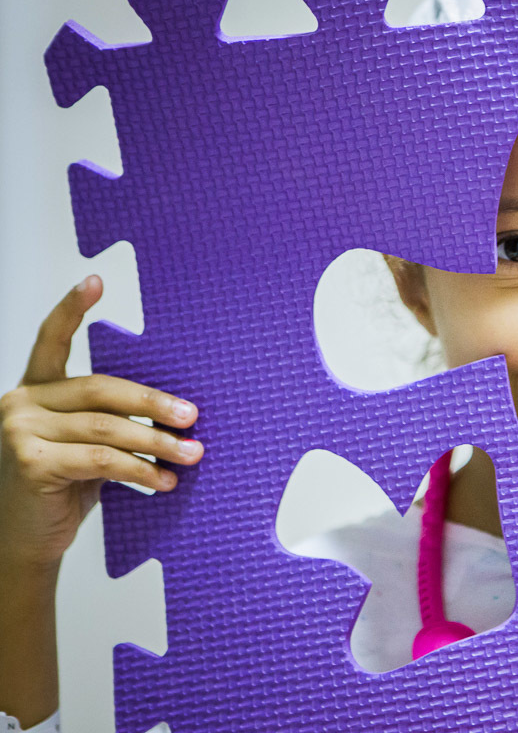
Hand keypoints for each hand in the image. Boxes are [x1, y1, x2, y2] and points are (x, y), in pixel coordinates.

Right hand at [0, 276, 202, 567]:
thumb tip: (175, 412)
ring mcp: (20, 431)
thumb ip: (111, 422)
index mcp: (36, 390)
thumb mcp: (86, 446)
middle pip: (101, 389)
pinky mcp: (30, 462)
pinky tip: (163, 480)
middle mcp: (21, 402)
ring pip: (107, 428)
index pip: (51, 340)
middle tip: (193, 417)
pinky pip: (100, 460)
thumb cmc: (61, 489)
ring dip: (157, 443)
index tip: (94, 281)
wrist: (23, 541)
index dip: (72, 309)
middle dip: (154, 403)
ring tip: (191, 454)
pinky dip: (139, 471)